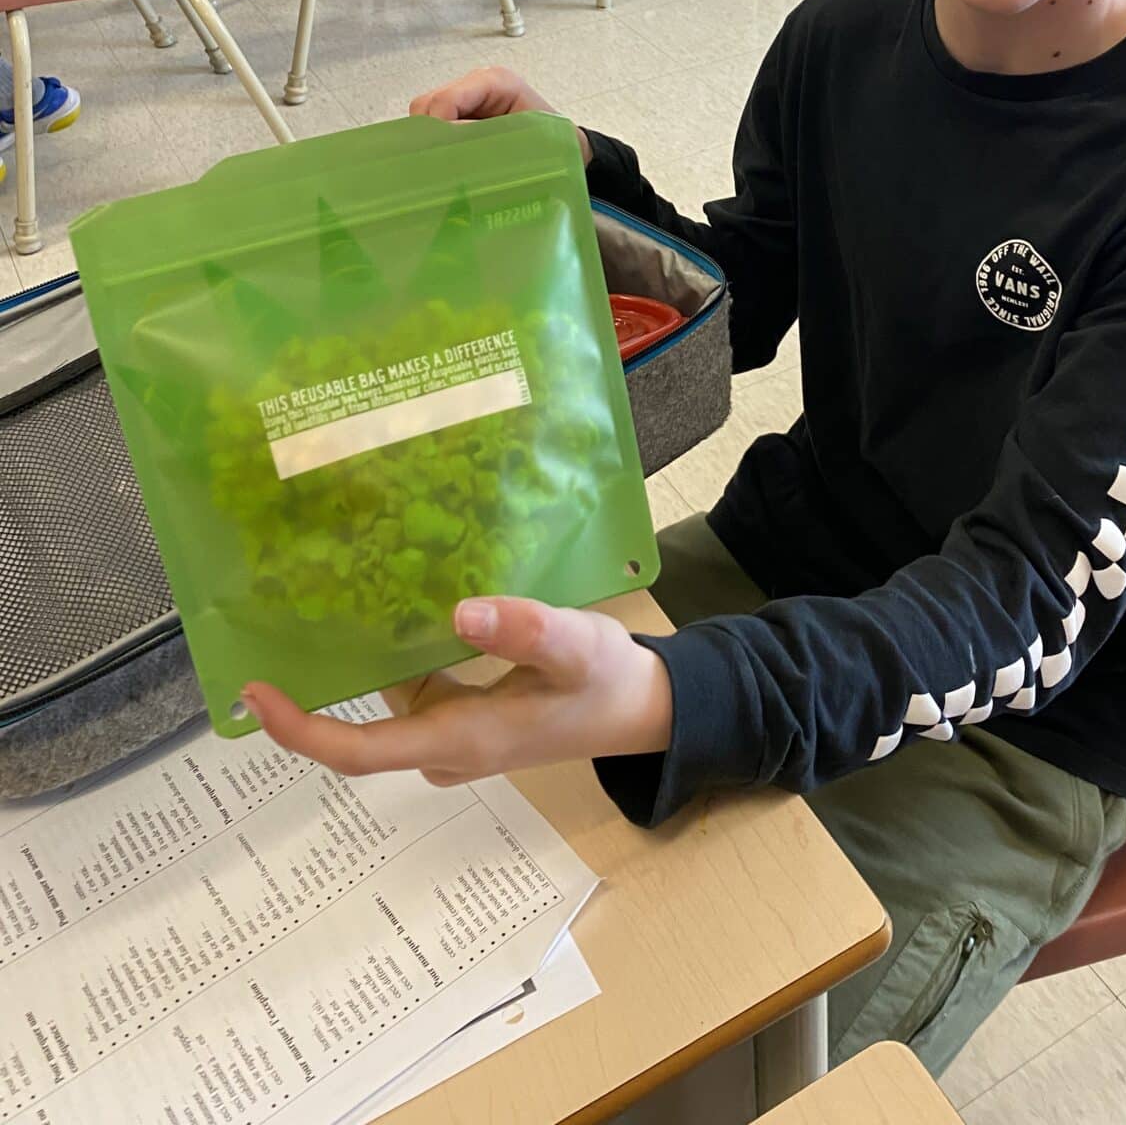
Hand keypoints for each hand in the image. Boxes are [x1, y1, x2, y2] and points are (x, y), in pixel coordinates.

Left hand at [242, 597, 673, 785]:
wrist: (644, 708)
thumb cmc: (608, 681)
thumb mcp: (576, 646)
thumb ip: (525, 629)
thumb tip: (461, 611)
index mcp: (461, 739)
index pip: (360, 752)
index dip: (301, 730)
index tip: (256, 693)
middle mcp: (443, 746)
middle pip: (358, 731)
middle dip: (312, 690)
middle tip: (271, 626)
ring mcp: (450, 733)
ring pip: (383, 705)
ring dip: (350, 665)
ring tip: (316, 600)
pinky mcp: (461, 714)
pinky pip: (408, 689)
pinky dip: (387, 653)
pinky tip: (380, 605)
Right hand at [410, 65, 592, 164]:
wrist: (569, 151)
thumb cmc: (554, 144)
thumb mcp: (524, 139)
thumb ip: (484, 137)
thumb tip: (447, 140)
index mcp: (495, 81)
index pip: (447, 99)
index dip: (436, 128)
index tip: (438, 157)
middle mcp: (475, 85)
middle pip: (429, 104)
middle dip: (430, 136)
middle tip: (439, 165)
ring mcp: (466, 100)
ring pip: (425, 117)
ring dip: (431, 142)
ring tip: (447, 166)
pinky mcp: (461, 117)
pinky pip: (434, 128)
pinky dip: (435, 146)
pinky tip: (448, 163)